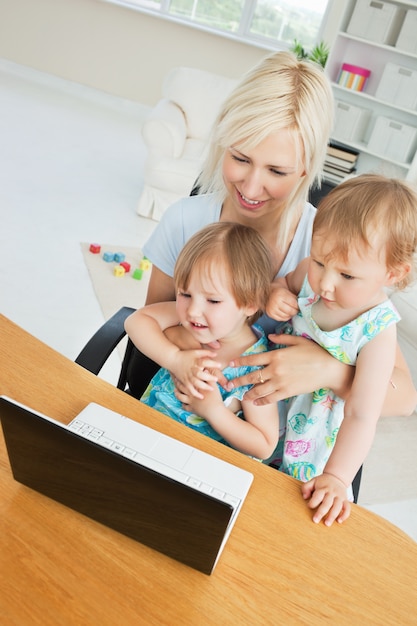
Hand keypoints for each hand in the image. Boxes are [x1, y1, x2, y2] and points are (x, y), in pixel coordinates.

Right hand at [169, 349, 220, 398]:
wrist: (173, 360)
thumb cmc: (186, 355)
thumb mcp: (195, 352)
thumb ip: (206, 352)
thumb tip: (216, 354)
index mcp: (195, 362)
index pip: (204, 362)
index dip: (212, 363)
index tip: (220, 365)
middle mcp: (192, 370)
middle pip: (200, 374)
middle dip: (208, 378)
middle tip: (216, 380)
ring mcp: (188, 376)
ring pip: (196, 383)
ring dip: (204, 387)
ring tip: (212, 389)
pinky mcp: (185, 382)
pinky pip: (190, 389)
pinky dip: (195, 393)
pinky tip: (201, 397)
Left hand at [173, 377, 222, 417]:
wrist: (215, 411)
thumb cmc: (215, 397)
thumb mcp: (214, 385)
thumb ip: (209, 377)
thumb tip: (205, 370)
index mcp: (196, 387)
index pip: (187, 380)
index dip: (182, 376)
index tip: (178, 373)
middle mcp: (191, 393)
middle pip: (181, 387)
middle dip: (177, 383)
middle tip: (174, 380)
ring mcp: (191, 402)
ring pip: (180, 397)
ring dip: (177, 393)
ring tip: (175, 391)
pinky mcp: (192, 409)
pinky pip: (185, 407)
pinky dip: (183, 405)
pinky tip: (182, 403)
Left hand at [225, 333, 353, 404]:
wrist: (329, 369)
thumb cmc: (316, 352)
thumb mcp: (298, 341)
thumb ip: (283, 338)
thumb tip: (271, 336)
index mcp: (276, 355)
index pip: (253, 359)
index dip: (241, 362)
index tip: (232, 364)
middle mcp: (275, 369)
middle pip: (252, 376)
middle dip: (239, 380)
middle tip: (229, 384)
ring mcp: (281, 382)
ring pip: (259, 390)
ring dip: (248, 393)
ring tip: (241, 396)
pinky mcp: (288, 392)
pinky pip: (271, 398)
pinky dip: (262, 401)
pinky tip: (256, 402)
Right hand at [266, 283, 298, 320]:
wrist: (269, 294)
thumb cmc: (281, 293)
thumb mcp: (288, 292)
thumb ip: (295, 299)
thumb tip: (302, 306)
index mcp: (281, 295)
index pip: (294, 304)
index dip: (298, 306)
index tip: (299, 306)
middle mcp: (275, 302)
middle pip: (290, 311)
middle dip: (295, 311)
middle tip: (296, 310)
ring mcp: (272, 309)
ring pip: (286, 316)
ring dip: (290, 315)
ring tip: (291, 312)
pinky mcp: (270, 314)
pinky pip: (281, 319)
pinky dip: (285, 317)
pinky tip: (286, 314)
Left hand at [301, 473, 350, 525]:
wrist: (337, 477)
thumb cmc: (323, 482)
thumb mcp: (313, 481)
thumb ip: (306, 487)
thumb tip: (304, 497)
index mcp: (323, 488)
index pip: (318, 495)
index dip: (313, 501)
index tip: (309, 506)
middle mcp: (332, 492)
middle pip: (327, 503)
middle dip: (321, 512)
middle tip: (315, 520)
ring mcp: (340, 497)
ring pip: (337, 507)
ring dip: (332, 516)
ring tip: (327, 524)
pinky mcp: (345, 500)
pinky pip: (347, 508)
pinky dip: (345, 515)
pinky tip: (339, 521)